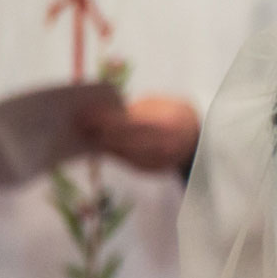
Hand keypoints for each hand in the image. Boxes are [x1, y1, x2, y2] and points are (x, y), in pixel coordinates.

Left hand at [83, 96, 200, 175]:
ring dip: (101, 144)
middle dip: (99, 134)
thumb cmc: (174, 114)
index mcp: (172, 127)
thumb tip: (100, 112)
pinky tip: (94, 143)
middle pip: (126, 143)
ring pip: (123, 154)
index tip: (85, 114)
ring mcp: (160, 163)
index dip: (108, 121)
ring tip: (80, 132)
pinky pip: (126, 160)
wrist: (200, 137)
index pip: (134, 125)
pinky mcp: (151, 171)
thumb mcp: (159, 106)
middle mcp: (167, 149)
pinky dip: (110, 151)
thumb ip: (134, 111)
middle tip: (76, 124)